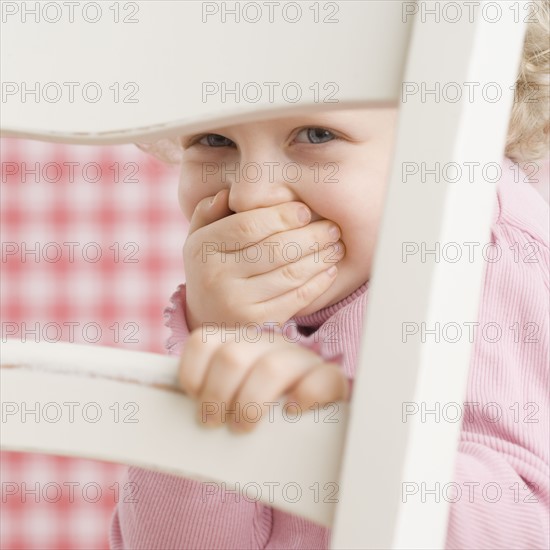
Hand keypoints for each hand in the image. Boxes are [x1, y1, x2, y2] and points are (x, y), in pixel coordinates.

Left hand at [177, 329, 348, 432]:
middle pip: (232, 357)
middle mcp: (268, 343)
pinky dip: (304, 396)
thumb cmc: (255, 409)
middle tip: (214, 422)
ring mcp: (300, 358)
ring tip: (244, 427)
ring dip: (250, 403)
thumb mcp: (225, 395)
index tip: (194, 398)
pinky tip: (293, 411)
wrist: (303, 418)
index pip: (204, 341)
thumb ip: (202, 391)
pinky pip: (321, 379)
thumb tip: (161, 404)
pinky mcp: (329, 377)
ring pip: (270, 368)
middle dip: (216, 396)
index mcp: (239, 341)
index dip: (192, 373)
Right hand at [183, 189, 344, 329]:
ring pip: (290, 275)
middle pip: (274, 250)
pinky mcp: (258, 323)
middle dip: (311, 237)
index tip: (304, 211)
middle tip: (332, 228)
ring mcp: (237, 304)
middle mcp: (217, 277)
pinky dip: (318, 284)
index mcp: (203, 249)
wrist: (203, 320)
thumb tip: (227, 193)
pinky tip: (329, 271)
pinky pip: (296, 300)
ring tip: (336, 247)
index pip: (247, 226)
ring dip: (320, 258)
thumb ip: (209, 212)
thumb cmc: (209, 268)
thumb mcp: (199, 238)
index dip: (281, 216)